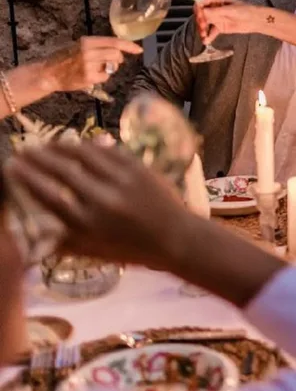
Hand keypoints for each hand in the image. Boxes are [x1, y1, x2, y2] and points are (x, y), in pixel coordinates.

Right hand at [3, 142, 193, 267]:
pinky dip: (89, 146)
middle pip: (61, 171)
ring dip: (60, 147)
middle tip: (23, 150)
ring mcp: (121, 181)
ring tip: (46, 144)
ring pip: (83, 156)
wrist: (177, 239)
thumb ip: (63, 241)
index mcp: (86, 224)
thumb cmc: (132, 250)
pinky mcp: (138, 169)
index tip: (12, 167)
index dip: (26, 178)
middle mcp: (101, 201)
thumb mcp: (93, 253)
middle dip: (37, 158)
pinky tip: (77, 144)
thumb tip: (32, 232)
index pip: (47, 196)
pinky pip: (108, 152)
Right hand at [43, 36, 142, 91]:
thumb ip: (97, 46)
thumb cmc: (64, 58)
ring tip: (94, 68)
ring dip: (108, 68)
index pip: (114, 41)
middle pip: (117, 55)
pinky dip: (101, 78)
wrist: (48, 72)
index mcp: (87, 41)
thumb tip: (119, 48)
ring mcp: (89, 65)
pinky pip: (105, 77)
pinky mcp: (88, 77)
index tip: (139, 50)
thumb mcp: (79, 45)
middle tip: (109, 62)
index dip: (129, 46)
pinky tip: (89, 76)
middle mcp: (88, 51)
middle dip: (118, 59)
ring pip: (112, 66)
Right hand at [194, 0, 256, 43]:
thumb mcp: (230, 10)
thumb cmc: (245, 10)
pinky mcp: (219, 28)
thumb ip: (216, 11)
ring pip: (205, 24)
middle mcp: (214, 9)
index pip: (202, 3)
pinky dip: (208, 37)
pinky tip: (206, 41)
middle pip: (201, 14)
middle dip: (200, 21)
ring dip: (202, 30)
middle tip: (203, 27)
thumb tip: (202, 11)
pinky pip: (211, 32)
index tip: (200, 16)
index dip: (198, 9)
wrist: (255, 20)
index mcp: (216, 0)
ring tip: (204, 36)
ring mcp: (216, 19)